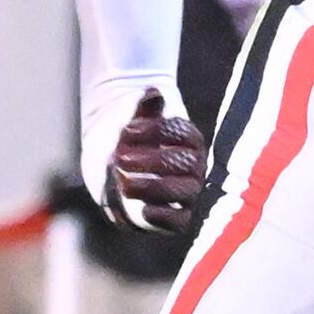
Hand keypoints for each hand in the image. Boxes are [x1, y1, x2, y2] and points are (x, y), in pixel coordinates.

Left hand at [87, 87, 208, 234]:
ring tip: (123, 181)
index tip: (127, 129)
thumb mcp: (135, 122)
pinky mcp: (177, 217)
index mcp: (190, 140)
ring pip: (183, 191)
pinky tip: (143, 210)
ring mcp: (188, 192)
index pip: (182, 133)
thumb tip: (153, 92)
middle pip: (184, 163)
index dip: (155, 131)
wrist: (119, 168)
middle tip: (120, 157)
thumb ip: (144, 109)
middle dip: (151, 160)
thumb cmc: (131, 142)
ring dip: (153, 186)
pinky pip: (180, 221)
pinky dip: (164, 216)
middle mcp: (195, 166)